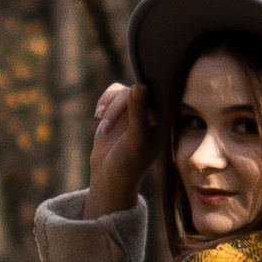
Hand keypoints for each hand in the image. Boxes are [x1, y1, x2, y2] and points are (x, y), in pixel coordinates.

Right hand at [86, 78, 157, 216]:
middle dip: (116, 109)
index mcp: (163, 119)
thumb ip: (138, 112)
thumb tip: (139, 85)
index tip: (127, 112)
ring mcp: (135, 110)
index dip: (139, 97)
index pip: (154, 95)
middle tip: (105, 129)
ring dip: (108, 108)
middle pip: (134, 91)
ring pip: (121, 91)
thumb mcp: (135, 139)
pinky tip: (99, 116)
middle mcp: (151, 112)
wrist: (110, 176)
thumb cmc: (129, 162)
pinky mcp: (119, 109)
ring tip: (103, 128)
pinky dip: (104, 102)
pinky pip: (113, 93)